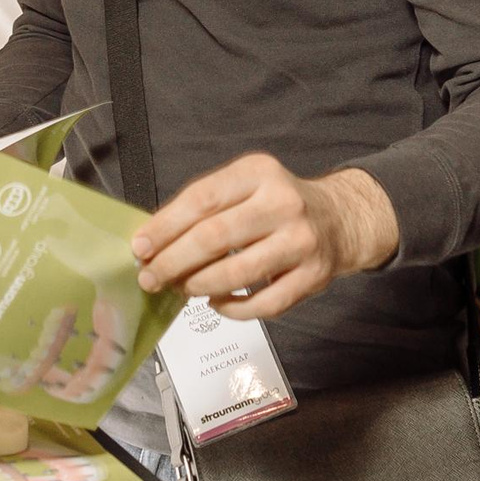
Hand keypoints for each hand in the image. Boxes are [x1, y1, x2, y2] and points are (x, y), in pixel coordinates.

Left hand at [130, 154, 397, 317]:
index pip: (201, 199)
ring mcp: (302, 241)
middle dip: (174, 262)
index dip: (165, 227)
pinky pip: (264, 304)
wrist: (340, 219)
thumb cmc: (276, 204)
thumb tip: (152, 243)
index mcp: (258, 172)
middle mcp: (283, 203)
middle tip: (151, 278)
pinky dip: (233, 308)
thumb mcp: (245, 186)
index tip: (140, 248)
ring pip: (237, 273)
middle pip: (215, 237)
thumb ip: (203, 207)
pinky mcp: (313, 276)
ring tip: (180, 288)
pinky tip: (216, 302)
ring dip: (198, 286)